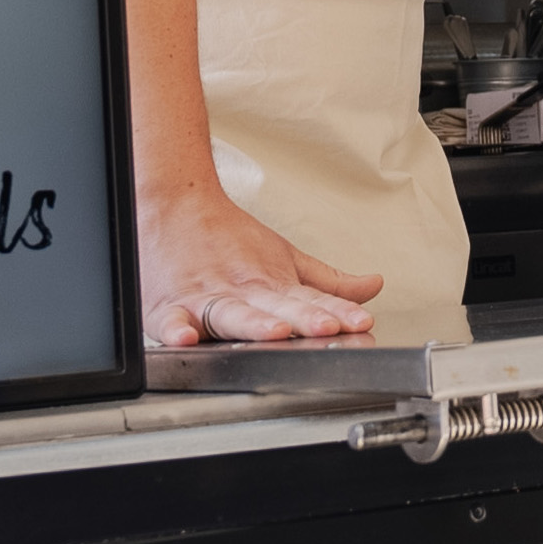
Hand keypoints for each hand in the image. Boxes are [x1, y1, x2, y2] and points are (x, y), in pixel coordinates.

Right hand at [137, 190, 381, 346]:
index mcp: (270, 284)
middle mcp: (242, 292)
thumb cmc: (227, 237)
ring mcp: (207, 300)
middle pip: (276, 308)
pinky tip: (185, 338)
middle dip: (302, 319)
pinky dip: (176, 330)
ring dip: (254, 324)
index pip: (310, 301)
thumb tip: (373, 287)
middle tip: (326, 328)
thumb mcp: (285, 257)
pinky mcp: (170, 308)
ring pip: (232, 315)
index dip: (337, 312)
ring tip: (276, 331)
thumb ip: (329, 283)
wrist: (173, 204)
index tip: (360, 322)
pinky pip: (171, 322)